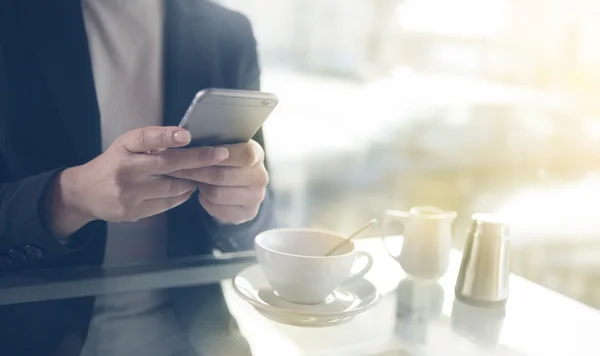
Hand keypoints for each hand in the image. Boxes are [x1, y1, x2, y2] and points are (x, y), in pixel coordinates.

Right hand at [48, 126, 228, 237]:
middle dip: (198, 159)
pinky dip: (182, 195)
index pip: (145, 138)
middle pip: (167, 164)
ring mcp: (130, 193)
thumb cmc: (114, 163)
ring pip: (173, 186)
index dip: (166, 136)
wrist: (84, 193)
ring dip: (193, 179)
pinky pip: (168, 203)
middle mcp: (126, 169)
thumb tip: (187, 140)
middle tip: (221, 154)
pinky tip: (188, 188)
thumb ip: (152, 143)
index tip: (187, 135)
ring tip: (205, 172)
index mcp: (124, 148)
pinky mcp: (134, 212)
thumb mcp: (126, 146)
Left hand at [168, 140, 267, 224]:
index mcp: (256, 153)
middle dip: (196, 172)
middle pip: (222, 176)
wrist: (241, 186)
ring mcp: (256, 196)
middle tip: (176, 168)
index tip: (192, 152)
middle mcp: (260, 176)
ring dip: (200, 187)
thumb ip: (213, 143)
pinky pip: (218, 209)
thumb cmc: (227, 160)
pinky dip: (206, 202)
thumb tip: (184, 137)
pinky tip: (204, 194)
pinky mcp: (248, 213)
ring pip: (217, 194)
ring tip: (193, 180)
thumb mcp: (225, 146)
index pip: (241, 154)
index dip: (216, 155)